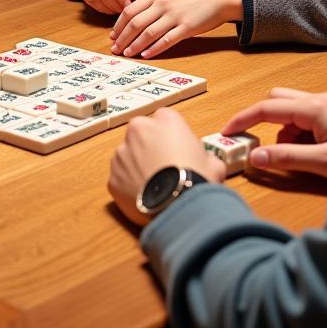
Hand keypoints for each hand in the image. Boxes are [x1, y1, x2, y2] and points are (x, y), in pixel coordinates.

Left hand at [108, 108, 225, 225]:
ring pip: (128, 156)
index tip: (176, 150)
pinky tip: (145, 198)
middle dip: (150, 148)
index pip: (165, 119)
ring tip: (155, 186)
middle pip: (142, 134)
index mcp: (165, 120)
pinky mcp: (113, 177)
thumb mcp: (214, 163)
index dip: (171, 136)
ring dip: (137, 166)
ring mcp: (122, 154)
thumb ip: (204, 155)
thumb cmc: (197, 181)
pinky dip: (129, 186)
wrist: (178, 208)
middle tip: (164, 168)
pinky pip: (121, 179)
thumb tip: (205, 163)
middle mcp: (138, 130)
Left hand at [110, 0, 241, 56]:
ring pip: (148, 33)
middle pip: (135, 23)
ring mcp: (174, 15)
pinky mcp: (187, 27)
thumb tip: (136, 16)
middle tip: (115, 49)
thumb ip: (154, 2)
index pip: (129, 11)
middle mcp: (162, 4)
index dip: (118, 26)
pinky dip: (154, 49)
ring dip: (135, 45)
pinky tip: (146, 55)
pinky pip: (166, 40)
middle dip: (122, 38)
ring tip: (127, 54)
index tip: (113, 36)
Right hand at [222, 87, 326, 180]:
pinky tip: (319, 153)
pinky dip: (305, 131)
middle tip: (263, 148)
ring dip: (288, 131)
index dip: (243, 119)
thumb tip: (256, 157)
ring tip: (302, 159)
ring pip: (296, 109)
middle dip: (266, 123)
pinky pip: (313, 116)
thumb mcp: (326, 163)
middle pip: (278, 100)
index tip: (226, 132)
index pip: (266, 108)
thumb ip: (287, 159)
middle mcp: (322, 98)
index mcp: (314, 108)